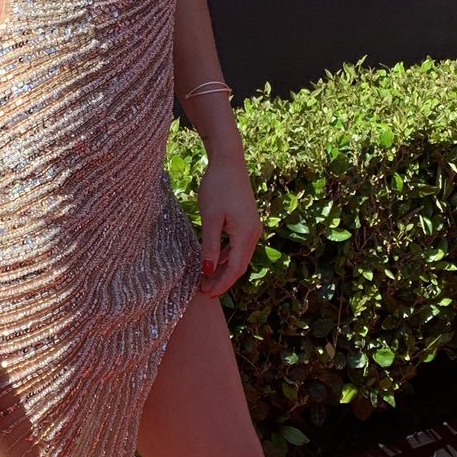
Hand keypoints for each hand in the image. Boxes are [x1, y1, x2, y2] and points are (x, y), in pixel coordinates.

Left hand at [197, 154, 262, 296]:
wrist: (228, 161)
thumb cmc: (217, 187)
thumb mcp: (210, 218)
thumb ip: (209, 246)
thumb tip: (208, 271)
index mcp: (246, 234)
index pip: (235, 269)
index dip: (221, 284)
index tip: (206, 294)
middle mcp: (253, 233)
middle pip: (239, 265)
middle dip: (222, 280)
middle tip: (203, 291)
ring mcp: (252, 227)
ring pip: (238, 256)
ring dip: (223, 269)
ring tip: (206, 279)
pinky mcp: (246, 221)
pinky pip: (237, 245)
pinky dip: (226, 256)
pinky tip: (213, 260)